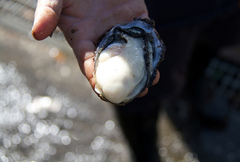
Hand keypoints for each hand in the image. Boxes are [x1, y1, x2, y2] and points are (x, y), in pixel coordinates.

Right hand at [32, 0, 159, 97]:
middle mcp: (103, 37)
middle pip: (114, 64)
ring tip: (151, 80)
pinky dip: (151, 48)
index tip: (103, 92)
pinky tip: (156, 60)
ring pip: (132, 53)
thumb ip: (48, 13)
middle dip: (123, 81)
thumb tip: (37, 35)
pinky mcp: (137, 17)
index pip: (88, 63)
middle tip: (135, 93)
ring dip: (142, 68)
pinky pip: (146, 35)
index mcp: (83, 38)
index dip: (95, 78)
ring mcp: (121, 28)